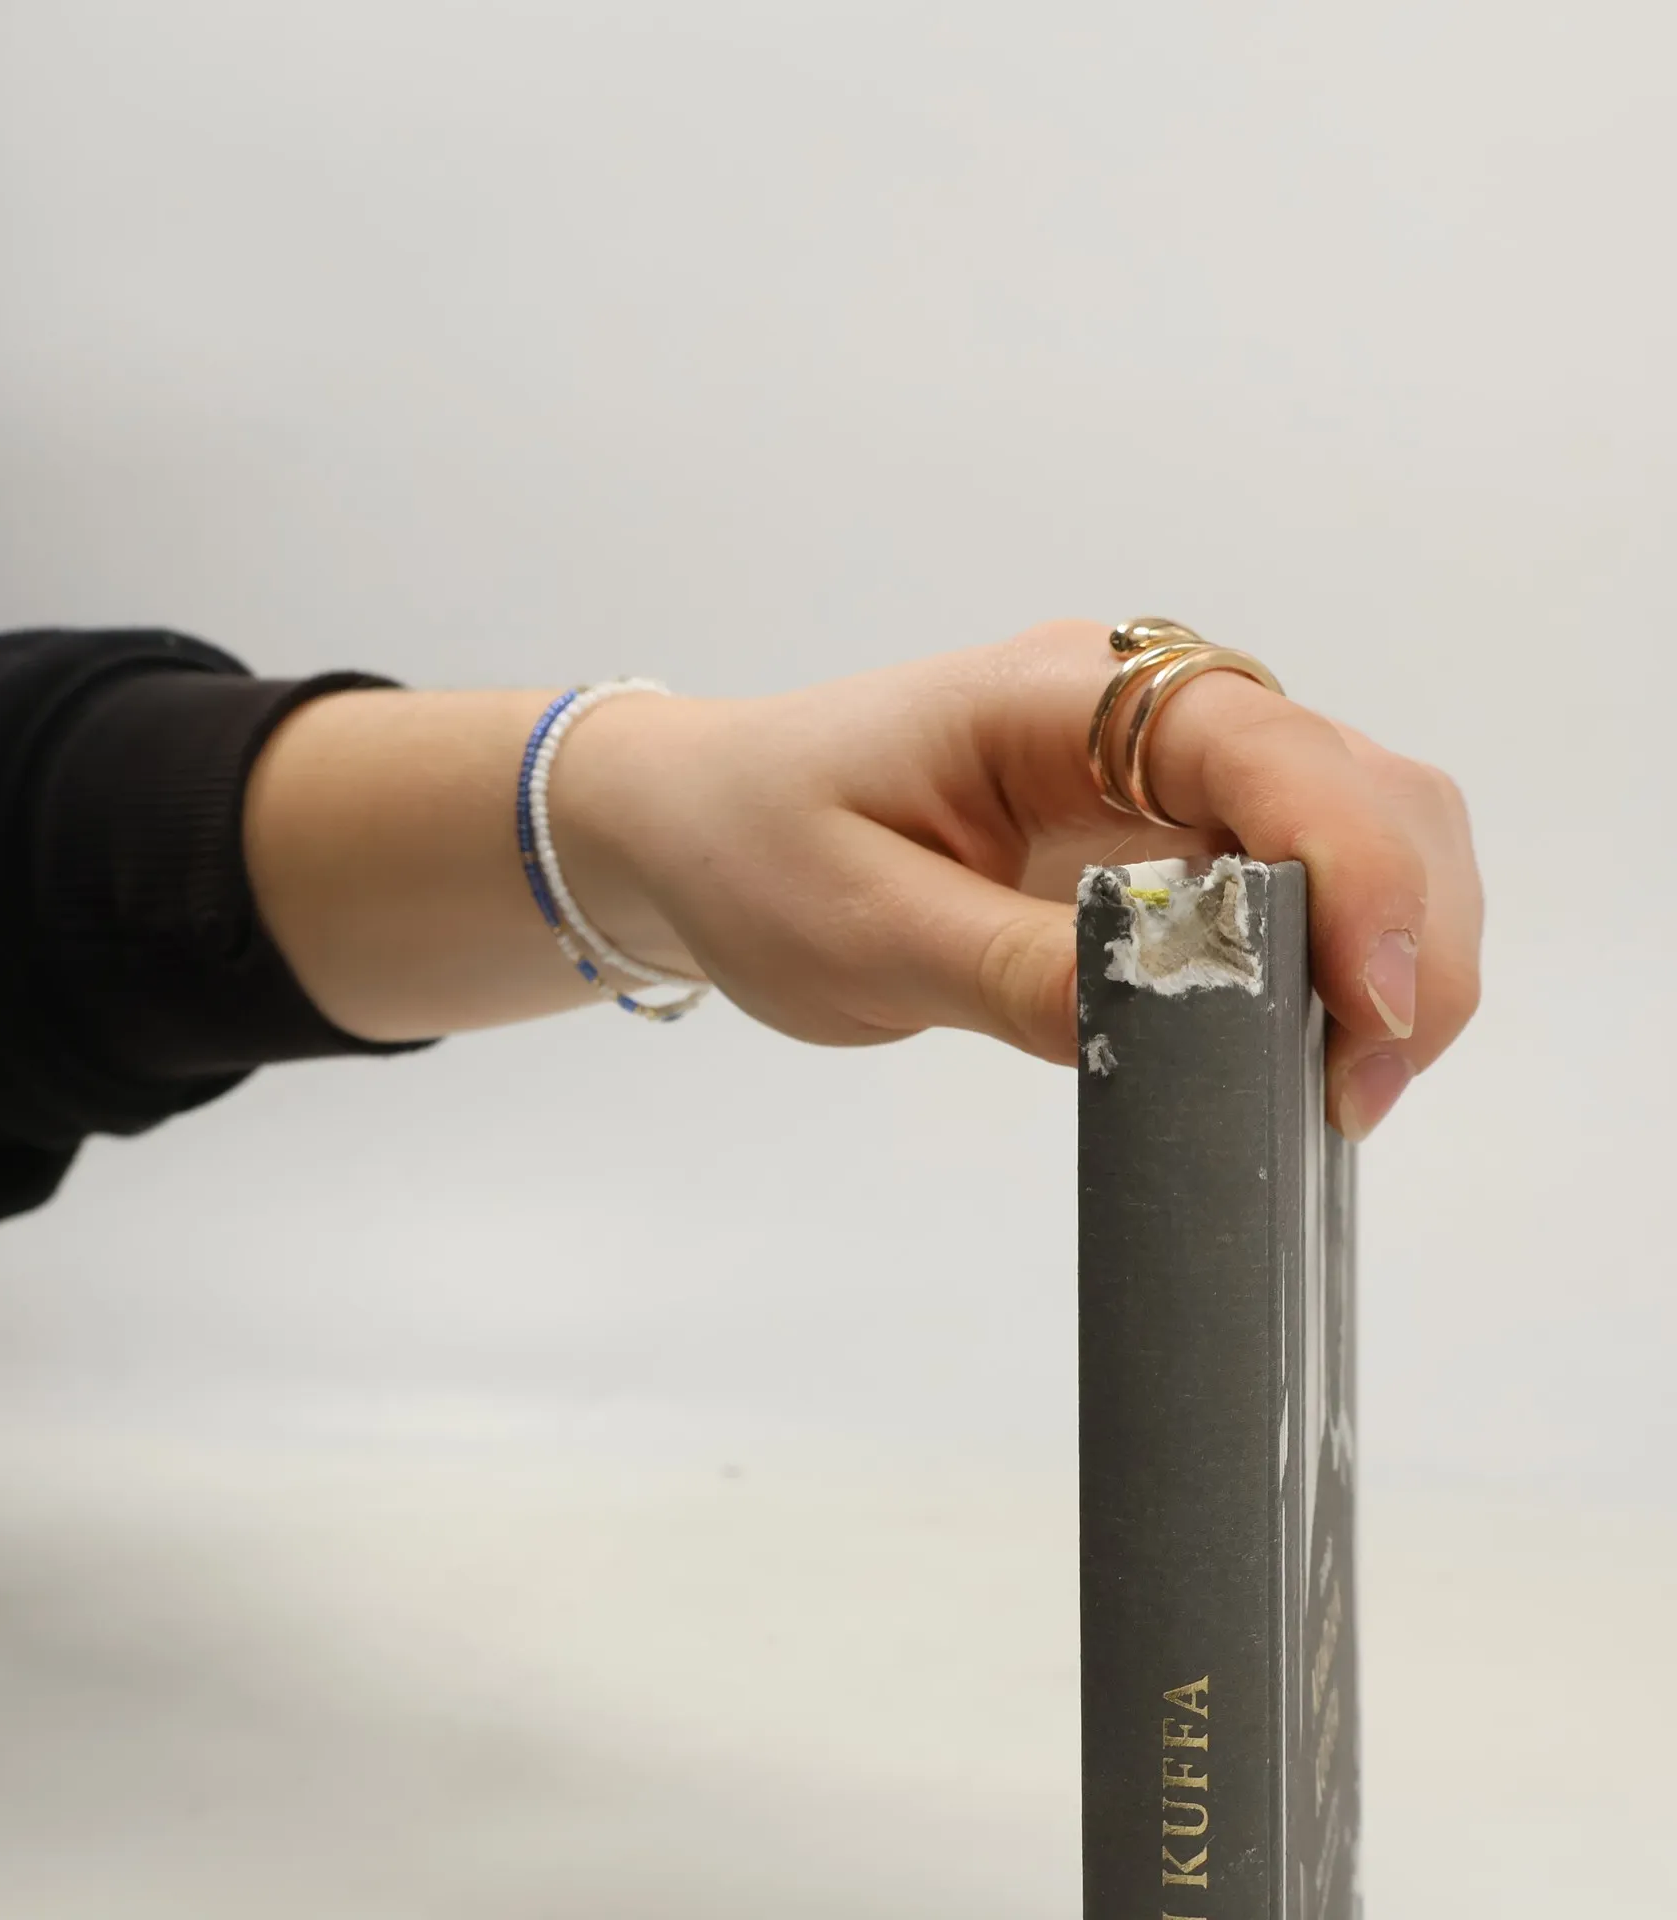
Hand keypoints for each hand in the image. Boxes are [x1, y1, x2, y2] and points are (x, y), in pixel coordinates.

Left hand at [558, 621, 1481, 1138]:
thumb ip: (1019, 972)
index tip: (1370, 1012)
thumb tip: (1180, 1020)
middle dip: (1404, 927)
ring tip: (1346, 1084)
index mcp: (1057, 697)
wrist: (694, 830)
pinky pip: (1289, 877)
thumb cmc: (750, 852)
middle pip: (1357, 781)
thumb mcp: (862, 932)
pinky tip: (1303, 1046)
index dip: (1352, 873)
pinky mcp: (1155, 831)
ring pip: (1352, 823)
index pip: (1267, 751)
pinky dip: (1330, 959)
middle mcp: (1134, 712)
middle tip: (1362, 1087)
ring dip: (1388, 945)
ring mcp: (1154, 769)